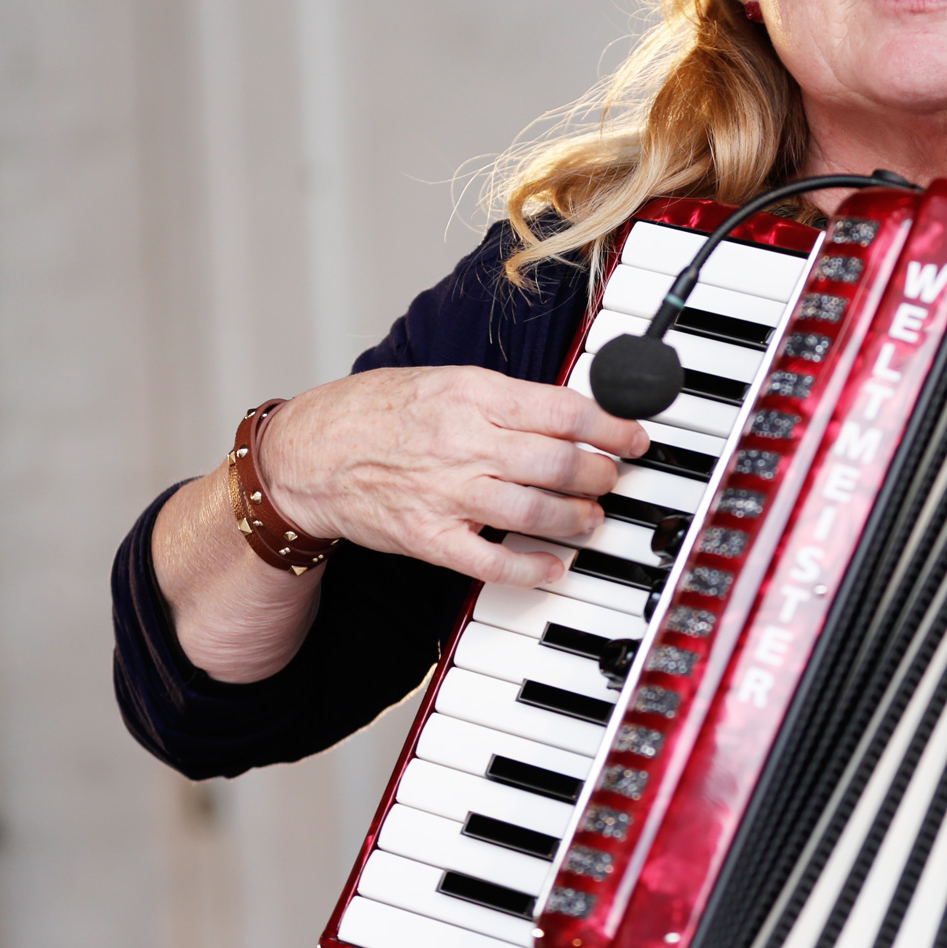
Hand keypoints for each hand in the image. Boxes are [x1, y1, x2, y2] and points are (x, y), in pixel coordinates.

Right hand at [259, 366, 649, 588]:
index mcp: (474, 394)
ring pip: (538, 509)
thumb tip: (568, 412)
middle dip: (603, 474)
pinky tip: (555, 565)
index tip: (636, 436)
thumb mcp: (444, 381)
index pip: (564, 410)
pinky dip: (533, 566)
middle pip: (561, 462)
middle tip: (614, 479)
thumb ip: (504, 399)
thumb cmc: (376, 412)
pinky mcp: (431, 537)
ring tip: (592, 517)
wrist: (310, 453)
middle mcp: (466, 441)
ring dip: (579, 518)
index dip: (612, 425)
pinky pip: (494, 560)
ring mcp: (448, 493)